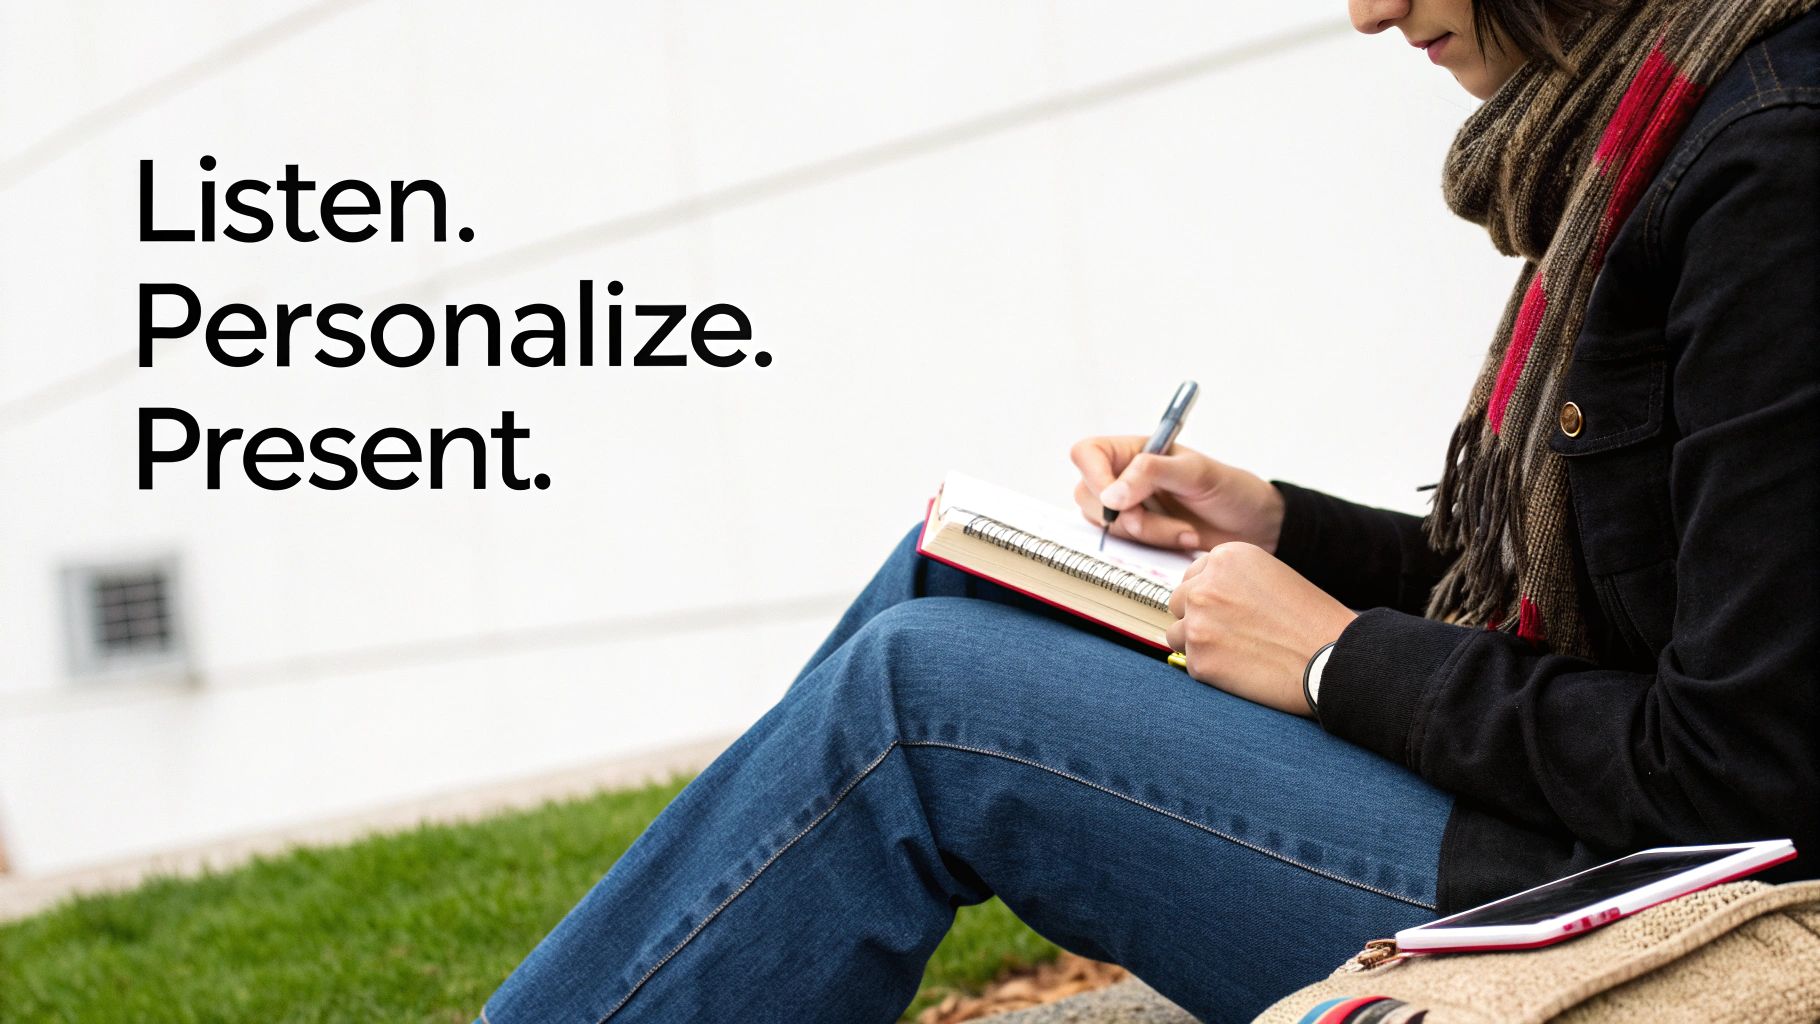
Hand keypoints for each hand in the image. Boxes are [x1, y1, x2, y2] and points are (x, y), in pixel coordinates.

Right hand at [1069, 435, 1286, 551]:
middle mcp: (1124, 477)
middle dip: (1125, 514)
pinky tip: (1182, 538)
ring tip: (1184, 529)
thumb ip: (1150, 474)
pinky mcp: (1139, 537)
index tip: (1117, 500)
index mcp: (1133, 450)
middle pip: (1088, 496)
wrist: (1255, 526)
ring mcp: (1129, 509)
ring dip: (1147, 532)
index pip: (1087, 454)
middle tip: (1159, 518)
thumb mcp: (1195, 472)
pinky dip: (1154, 545)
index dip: (1094, 476)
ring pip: (1107, 526)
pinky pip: (1125, 546)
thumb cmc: (1230, 489)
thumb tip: (1110, 496)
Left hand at [1164, 542, 1357, 716]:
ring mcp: (1198, 623)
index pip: (1194, 576)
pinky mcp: (1199, 660)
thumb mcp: (1271, 576)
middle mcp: (1205, 585)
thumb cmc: (1311, 620)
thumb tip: (1195, 595)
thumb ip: (1232, 579)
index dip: (1212, 596)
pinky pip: (1190, 664)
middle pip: (1178, 602)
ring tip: (1238, 652)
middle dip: (1199, 617)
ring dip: (1199, 644)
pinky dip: (1211, 670)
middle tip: (1233, 635)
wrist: (1334, 659)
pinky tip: (1242, 669)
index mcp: (1226, 557)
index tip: (1232, 611)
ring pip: (1177, 633)